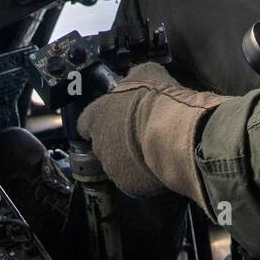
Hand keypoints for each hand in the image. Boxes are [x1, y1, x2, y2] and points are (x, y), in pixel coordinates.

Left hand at [76, 63, 225, 202]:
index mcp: (95, 116)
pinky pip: (136, 179)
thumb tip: (134, 79)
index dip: (100, 119)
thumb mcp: (146, 73)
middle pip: (103, 144)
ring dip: (131, 157)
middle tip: (140, 131)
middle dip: (118, 139)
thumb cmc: (156, 99)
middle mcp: (98, 144)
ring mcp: (112, 168)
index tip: (114, 117)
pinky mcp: (130, 187)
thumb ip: (133, 79)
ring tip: (154, 148)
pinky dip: (145, 173)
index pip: (86, 121)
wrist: (172, 132)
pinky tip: (160, 162)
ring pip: (119, 164)